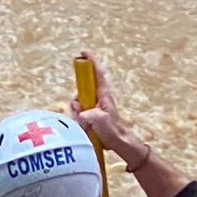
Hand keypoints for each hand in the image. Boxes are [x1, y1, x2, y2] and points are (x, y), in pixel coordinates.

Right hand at [70, 49, 148, 163]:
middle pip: (80, 90)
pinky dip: (78, 121)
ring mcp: (93, 107)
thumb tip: (81, 115)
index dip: (90, 61)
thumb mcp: (102, 121)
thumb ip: (90, 114)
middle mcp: (97, 98)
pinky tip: (86, 129)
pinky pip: (78, 115)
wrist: (119, 144)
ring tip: (88, 125)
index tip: (82, 52)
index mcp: (103, 94)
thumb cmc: (114, 131)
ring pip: (77, 104)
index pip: (97, 73)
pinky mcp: (90, 116)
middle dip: (77, 101)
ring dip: (78, 115)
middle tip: (83, 112)